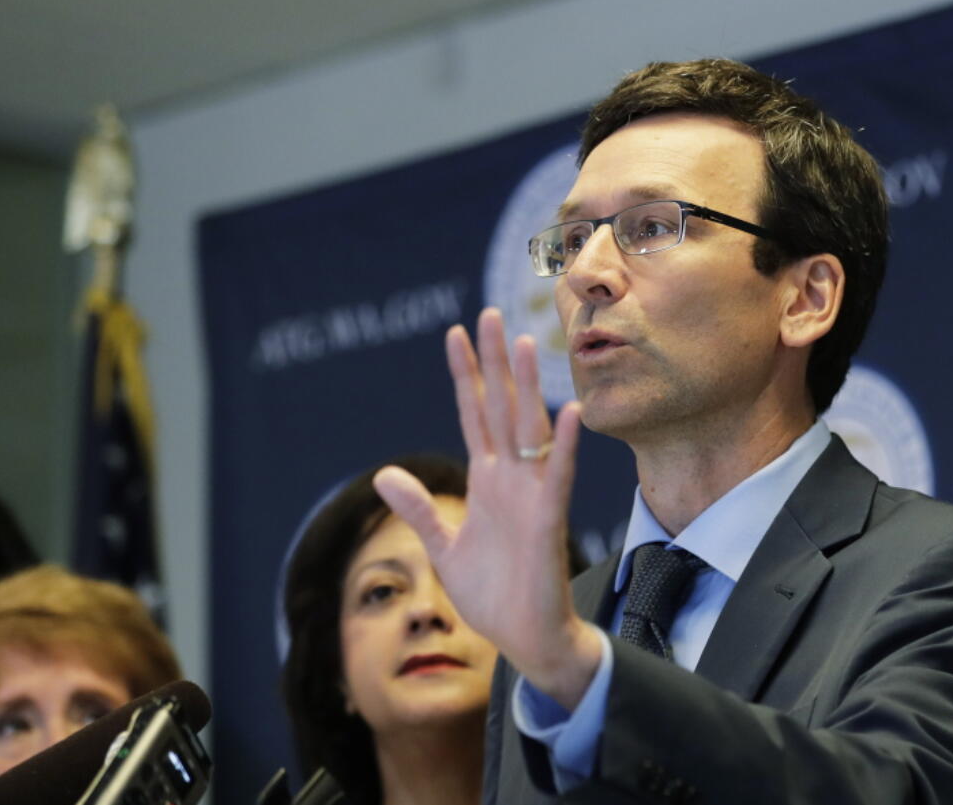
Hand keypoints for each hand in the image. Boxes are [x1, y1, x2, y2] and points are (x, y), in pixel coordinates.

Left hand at [373, 307, 601, 708]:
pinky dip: (564, 445)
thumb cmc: (492, 594)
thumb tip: (383, 474)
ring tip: (522, 343)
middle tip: (487, 314)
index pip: (474, 415)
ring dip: (527, 388)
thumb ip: (420, 509)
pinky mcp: (548, 521)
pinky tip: (569, 410)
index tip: (454, 333)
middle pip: (501, 408)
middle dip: (493, 363)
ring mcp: (531, 495)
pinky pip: (558, 477)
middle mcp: (511, 478)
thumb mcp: (443, 548)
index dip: (464, 375)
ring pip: (530, 430)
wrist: (525, 638)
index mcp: (487, 480)